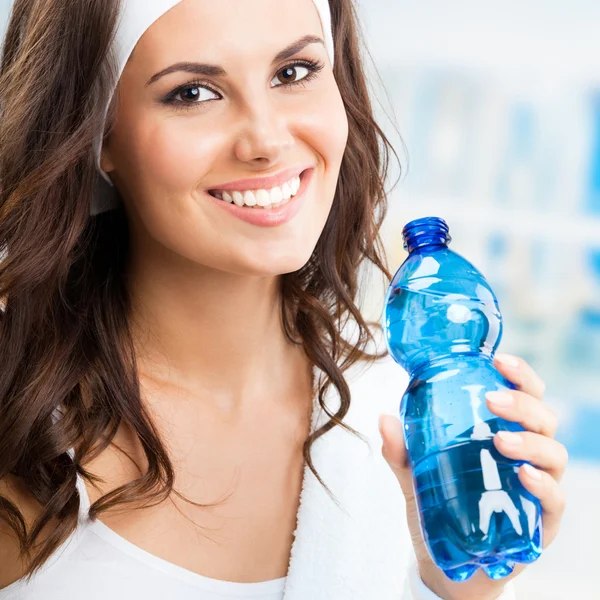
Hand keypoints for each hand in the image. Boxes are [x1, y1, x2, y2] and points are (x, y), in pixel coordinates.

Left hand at [378, 353, 568, 599]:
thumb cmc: (439, 507)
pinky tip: (524, 476)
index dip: (520, 374)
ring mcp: (536, 488)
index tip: (500, 360)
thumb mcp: (415, 474)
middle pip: (543, 417)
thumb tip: (384, 418)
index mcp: (501, 432)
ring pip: (554, 453)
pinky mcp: (540, 522)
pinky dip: (543, 485)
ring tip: (500, 441)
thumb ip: (401, 450)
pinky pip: (555, 500)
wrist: (446, 564)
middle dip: (522, 403)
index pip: (523, 395)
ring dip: (530, 442)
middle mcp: (526, 455)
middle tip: (493, 399)